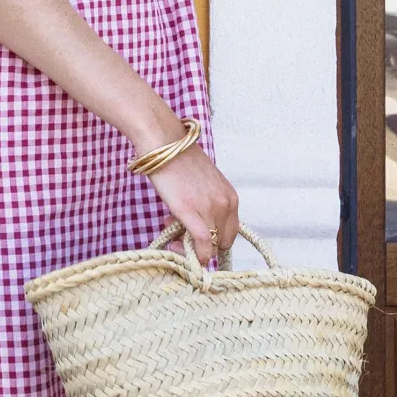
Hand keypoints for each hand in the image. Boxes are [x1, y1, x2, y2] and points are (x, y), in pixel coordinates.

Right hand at [149, 146, 238, 268]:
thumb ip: (205, 205)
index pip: (230, 232)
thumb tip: (190, 225)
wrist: (165, 143)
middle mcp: (226, 204)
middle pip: (223, 243)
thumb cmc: (180, 161)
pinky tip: (177, 249)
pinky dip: (194, 254)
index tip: (195, 236)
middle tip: (181, 238)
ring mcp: (210, 208)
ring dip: (192, 249)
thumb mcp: (203, 185)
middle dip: (204, 247)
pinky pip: (202, 243)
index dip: (213, 240)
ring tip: (172, 235)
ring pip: (211, 246)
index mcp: (231, 197)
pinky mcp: (191, 211)